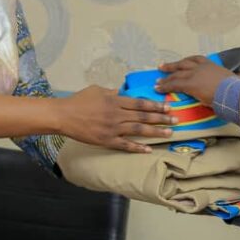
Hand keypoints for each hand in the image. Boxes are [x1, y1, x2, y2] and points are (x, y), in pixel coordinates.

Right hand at [59, 85, 174, 152]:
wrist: (63, 116)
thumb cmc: (79, 101)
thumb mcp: (97, 90)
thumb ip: (112, 92)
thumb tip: (123, 93)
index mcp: (115, 101)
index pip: (140, 103)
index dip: (155, 105)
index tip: (168, 106)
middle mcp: (116, 115)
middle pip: (143, 116)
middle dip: (161, 118)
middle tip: (175, 120)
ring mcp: (112, 129)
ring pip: (138, 130)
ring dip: (155, 132)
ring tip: (168, 133)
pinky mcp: (106, 140)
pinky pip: (125, 145)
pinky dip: (137, 148)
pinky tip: (148, 149)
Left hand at [155, 56, 234, 106]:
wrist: (235, 93)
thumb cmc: (237, 90)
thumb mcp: (237, 80)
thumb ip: (237, 78)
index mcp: (212, 65)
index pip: (197, 60)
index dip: (187, 61)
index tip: (181, 62)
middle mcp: (202, 67)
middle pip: (183, 64)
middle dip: (172, 66)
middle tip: (162, 67)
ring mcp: (195, 74)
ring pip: (176, 74)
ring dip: (166, 78)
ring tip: (157, 81)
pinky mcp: (190, 84)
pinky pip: (174, 84)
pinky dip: (165, 86)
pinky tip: (158, 88)